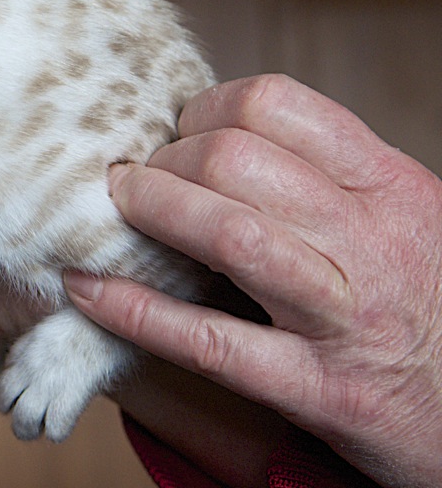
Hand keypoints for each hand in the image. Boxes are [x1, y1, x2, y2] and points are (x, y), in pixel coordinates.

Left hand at [65, 75, 441, 487]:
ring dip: (151, 212)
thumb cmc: (430, 302)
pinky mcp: (321, 389)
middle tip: (137, 180)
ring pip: (228, 234)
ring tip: (113, 209)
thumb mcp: (404, 218)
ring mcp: (342, 316)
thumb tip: (222, 138)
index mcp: (389, 185)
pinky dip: (136, 312)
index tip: (176, 133)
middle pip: (235, 160)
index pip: (275, 105)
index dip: (202, 109)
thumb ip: (329, 177)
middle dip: (165, 160)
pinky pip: (211, 342)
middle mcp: (368, 241)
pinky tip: (87, 290)